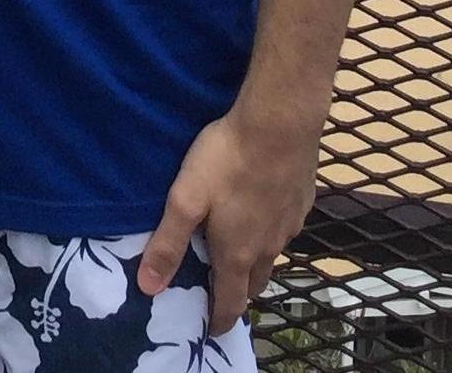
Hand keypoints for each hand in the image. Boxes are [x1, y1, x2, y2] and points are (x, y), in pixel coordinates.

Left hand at [136, 104, 319, 335]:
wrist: (280, 123)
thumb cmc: (227, 160)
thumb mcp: (186, 199)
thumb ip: (168, 243)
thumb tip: (149, 287)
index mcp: (237, 253)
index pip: (231, 303)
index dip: (220, 320)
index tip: (211, 328)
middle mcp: (267, 247)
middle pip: (254, 284)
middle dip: (237, 291)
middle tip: (221, 287)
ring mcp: (289, 224)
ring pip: (272, 256)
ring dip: (256, 262)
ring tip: (239, 250)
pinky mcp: (302, 200)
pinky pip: (285, 228)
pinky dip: (271, 230)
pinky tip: (262, 210)